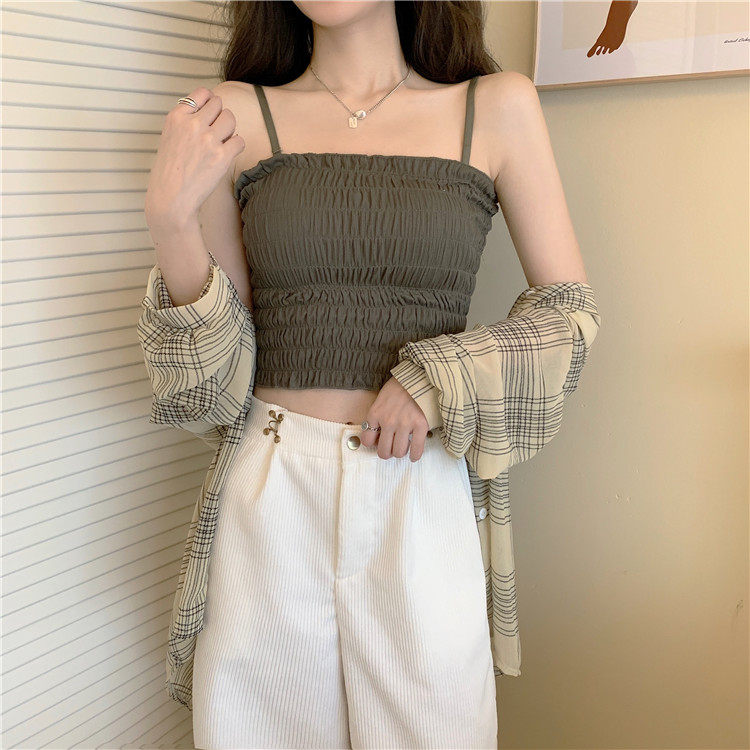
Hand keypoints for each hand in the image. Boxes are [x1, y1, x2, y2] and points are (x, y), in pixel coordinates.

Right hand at [144, 86, 244, 229]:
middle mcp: (192, 124)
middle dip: (220, 116)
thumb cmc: (170, 173)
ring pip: (231, 118)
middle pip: (219, 104)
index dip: (210, 102)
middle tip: (216, 133)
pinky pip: (239, 140)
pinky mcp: (222, 156)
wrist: (171, 199)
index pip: (202, 93)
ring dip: (230, 129)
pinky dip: (236, 147)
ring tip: (221, 143)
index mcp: (176, 117)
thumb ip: (187, 122)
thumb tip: (211, 109)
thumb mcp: (170, 138)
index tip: (210, 113)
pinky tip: (227, 155)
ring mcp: (208, 139)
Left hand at [358, 377, 429, 461]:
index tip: (379, 441)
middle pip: (383, 451)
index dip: (373, 443)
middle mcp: (388, 421)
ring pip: (398, 452)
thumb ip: (377, 416)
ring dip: (400, 453)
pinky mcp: (420, 425)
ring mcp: (404, 424)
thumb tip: (378, 436)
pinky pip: (416, 449)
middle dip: (387, 453)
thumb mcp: (381, 399)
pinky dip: (414, 455)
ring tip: (403, 448)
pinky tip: (413, 455)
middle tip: (391, 449)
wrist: (418, 376)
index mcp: (375, 413)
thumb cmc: (399, 387)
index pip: (367, 440)